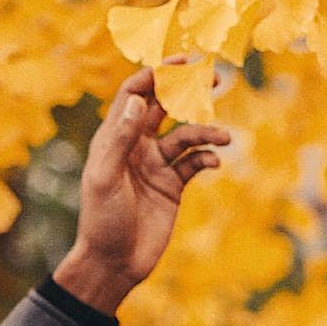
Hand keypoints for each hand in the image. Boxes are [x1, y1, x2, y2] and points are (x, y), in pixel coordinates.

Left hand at [54, 60, 230, 314]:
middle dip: (188, 90)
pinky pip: (195, 161)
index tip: (181, 62)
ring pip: (187, 135)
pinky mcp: (173, 186)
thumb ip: (121, 140)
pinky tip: (212, 163)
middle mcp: (136, 147)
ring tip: (224, 137)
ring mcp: (156, 165)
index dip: (155, 74)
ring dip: (207, 132)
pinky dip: (207, 157)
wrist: (113, 264)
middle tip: (216, 77)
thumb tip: (137, 100)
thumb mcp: (105, 178)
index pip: (134, 94)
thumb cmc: (102, 222)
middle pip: (164, 106)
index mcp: (114, 139)